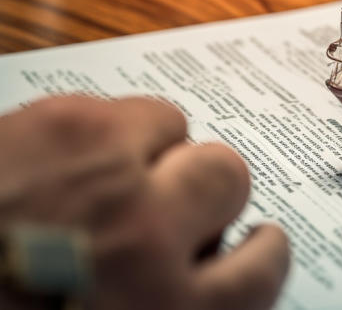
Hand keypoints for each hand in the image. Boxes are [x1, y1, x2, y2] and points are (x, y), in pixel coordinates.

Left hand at [0, 96, 288, 308]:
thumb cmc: (9, 309)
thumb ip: (163, 305)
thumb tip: (191, 284)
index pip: (263, 269)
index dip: (258, 253)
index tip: (246, 246)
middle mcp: (148, 237)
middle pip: (227, 177)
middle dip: (201, 192)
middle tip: (155, 212)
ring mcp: (103, 173)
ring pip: (174, 126)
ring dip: (148, 150)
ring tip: (98, 177)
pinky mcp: (57, 123)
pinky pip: (113, 105)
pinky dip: (97, 130)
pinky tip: (52, 162)